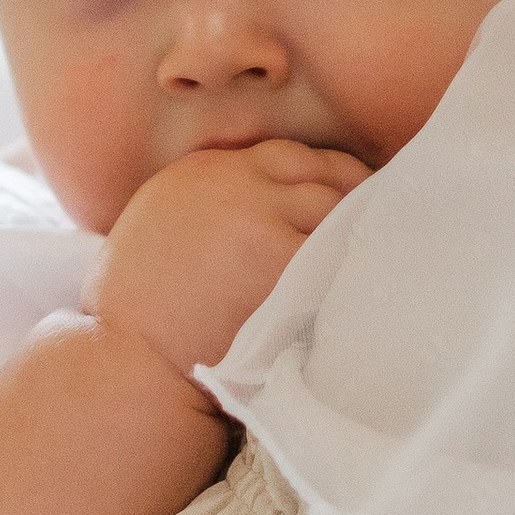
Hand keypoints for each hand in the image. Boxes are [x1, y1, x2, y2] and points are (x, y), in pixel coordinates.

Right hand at [87, 138, 367, 395]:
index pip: (288, 155)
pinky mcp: (283, 262)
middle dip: (353, 197)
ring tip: (378, 255)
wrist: (133, 358)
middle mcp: (236, 184)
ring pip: (336, 210)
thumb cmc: (138, 311)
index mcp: (204, 172)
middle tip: (381, 224)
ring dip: (358, 232)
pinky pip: (339, 252)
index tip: (346, 194)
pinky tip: (370, 281)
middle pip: (322, 175)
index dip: (326, 174)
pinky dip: (357, 264)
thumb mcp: (161, 224)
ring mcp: (262, 219)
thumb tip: (266, 206)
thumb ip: (212, 201)